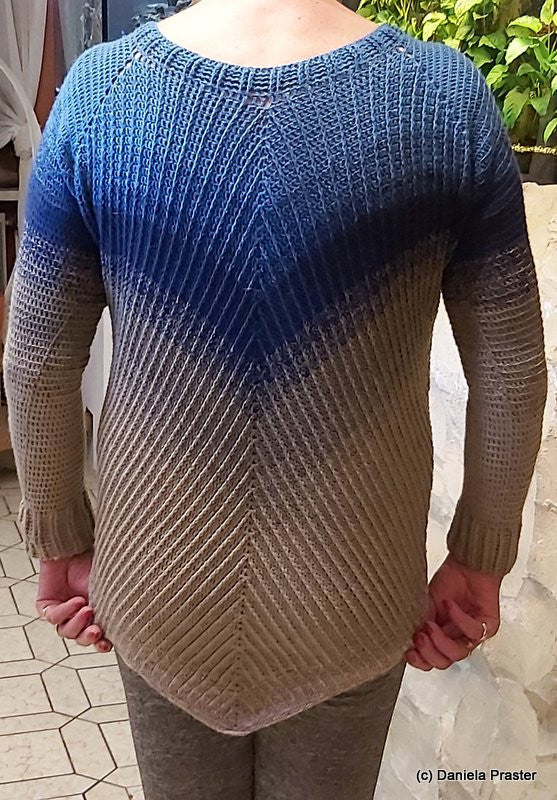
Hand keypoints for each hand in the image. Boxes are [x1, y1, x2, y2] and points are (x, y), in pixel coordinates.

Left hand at [35, 549, 112, 651]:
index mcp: (96, 612)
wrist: (77, 545)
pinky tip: (76, 601)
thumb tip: (132, 621)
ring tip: (87, 609)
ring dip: (77, 624)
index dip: (102, 644)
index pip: (98, 636)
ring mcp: (62, 611)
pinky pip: (54, 618)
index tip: (107, 644)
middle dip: (88, 637)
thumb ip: (116, 604)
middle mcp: (78, 614)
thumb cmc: (95, 562)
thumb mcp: (110, 586)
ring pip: (66, 631)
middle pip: (80, 638)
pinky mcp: (47, 606)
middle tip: (96, 631)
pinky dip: (66, 611)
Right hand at [404, 553, 501, 670]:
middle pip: (444, 662)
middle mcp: (457, 638)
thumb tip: (408, 639)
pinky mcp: (488, 626)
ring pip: (459, 654)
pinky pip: (473, 633)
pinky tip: (449, 605)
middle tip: (419, 638)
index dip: (419, 660)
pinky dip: (458, 619)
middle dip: (429, 653)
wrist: (468, 564)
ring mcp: (472, 635)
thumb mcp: (426, 603)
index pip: (430, 659)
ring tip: (430, 625)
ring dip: (441, 642)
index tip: (408, 652)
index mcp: (441, 635)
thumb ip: (419, 622)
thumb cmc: (450, 581)